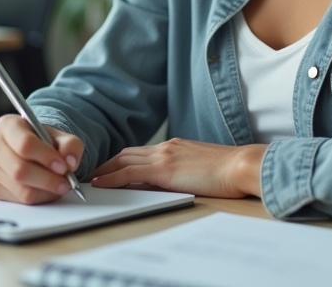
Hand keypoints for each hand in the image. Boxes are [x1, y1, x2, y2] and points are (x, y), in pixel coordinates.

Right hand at [0, 115, 84, 204]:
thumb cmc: (41, 141)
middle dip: (48, 180)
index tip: (63, 167)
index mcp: (8, 124)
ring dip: (45, 192)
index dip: (46, 158)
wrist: (26, 149)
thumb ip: (70, 145)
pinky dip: (37, 198)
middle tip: (65, 183)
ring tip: (58, 186)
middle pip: (20, 170)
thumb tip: (70, 162)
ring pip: (20, 189)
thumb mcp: (59, 136)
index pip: (25, 144)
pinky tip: (44, 190)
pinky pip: (17, 199)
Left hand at [90, 138, 266, 197]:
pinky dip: (112, 177)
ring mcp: (164, 155)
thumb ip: (181, 171)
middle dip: (107, 164)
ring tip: (89, 180)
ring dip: (104, 170)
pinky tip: (100, 184)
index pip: (140, 152)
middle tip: (92, 174)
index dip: (121, 160)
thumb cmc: (229, 171)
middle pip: (127, 153)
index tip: (108, 169)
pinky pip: (129, 173)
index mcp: (176, 146)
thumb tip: (166, 182)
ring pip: (124, 160)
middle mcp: (167, 147)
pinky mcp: (164, 169)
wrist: (241, 165)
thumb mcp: (200, 168)